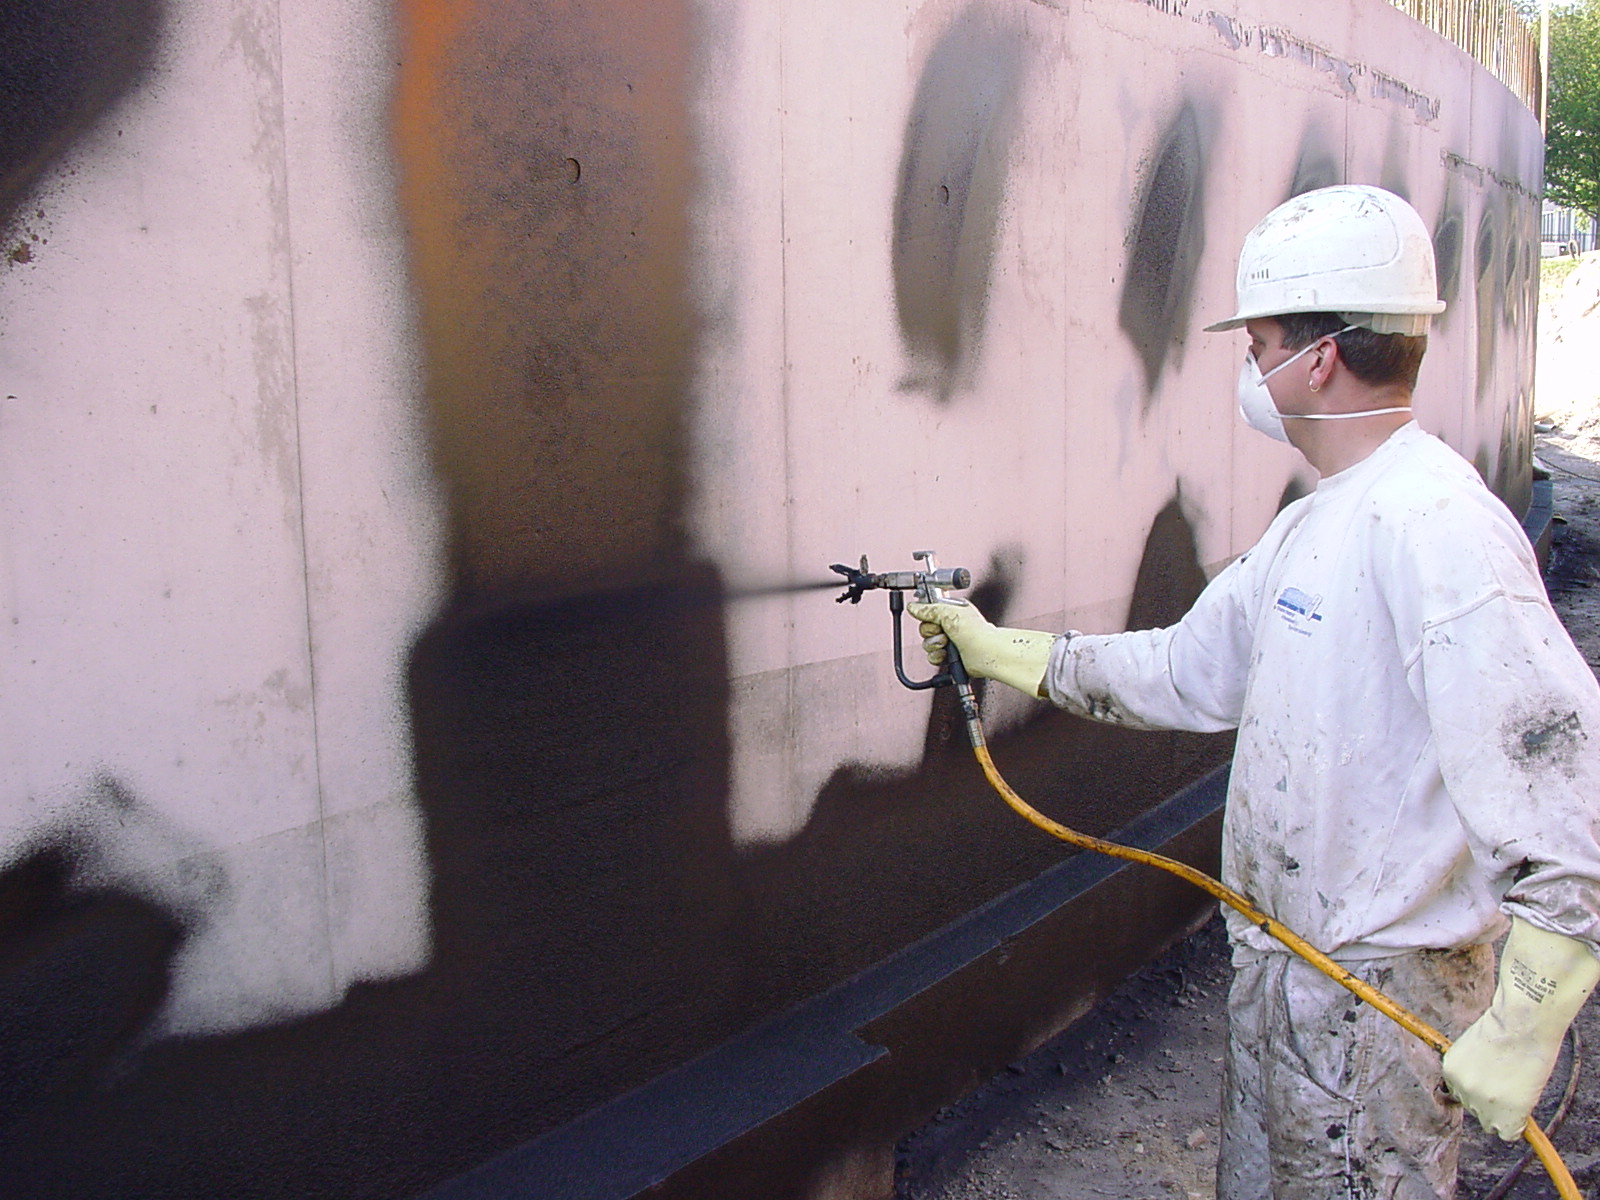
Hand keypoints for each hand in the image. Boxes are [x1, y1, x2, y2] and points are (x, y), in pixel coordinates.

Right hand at [906, 600, 1055, 698]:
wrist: (986, 653)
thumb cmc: (977, 632)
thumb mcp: (949, 613)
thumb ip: (928, 609)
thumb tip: (913, 607)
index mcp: (952, 612)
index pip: (928, 611)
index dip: (927, 616)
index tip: (931, 619)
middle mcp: (951, 626)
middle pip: (925, 628)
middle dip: (931, 632)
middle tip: (942, 631)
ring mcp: (950, 642)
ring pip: (927, 644)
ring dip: (934, 645)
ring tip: (947, 644)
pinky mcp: (949, 657)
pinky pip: (932, 657)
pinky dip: (937, 657)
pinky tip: (946, 654)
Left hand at [1443, 917, 1599, 1139]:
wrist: (1522, 1024)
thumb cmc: (1507, 1026)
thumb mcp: (1477, 1047)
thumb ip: (1474, 1067)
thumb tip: (1485, 1082)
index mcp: (1451, 1069)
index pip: (1462, 1093)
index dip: (1481, 1089)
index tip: (1494, 1083)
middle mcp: (1460, 1088)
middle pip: (1476, 1110)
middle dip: (1491, 1101)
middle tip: (1510, 1084)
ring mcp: (1480, 1102)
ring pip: (1492, 1123)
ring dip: (1505, 1112)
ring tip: (1519, 1088)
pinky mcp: (1502, 1113)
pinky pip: (1508, 1134)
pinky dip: (1517, 1127)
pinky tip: (1524, 1110)